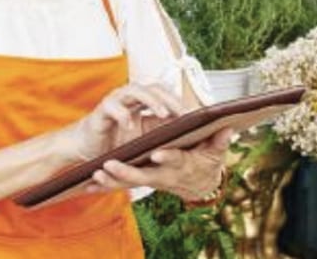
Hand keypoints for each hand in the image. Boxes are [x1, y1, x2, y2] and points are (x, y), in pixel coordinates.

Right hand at [67, 84, 186, 161]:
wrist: (87, 150)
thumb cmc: (117, 142)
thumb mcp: (144, 138)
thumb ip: (162, 132)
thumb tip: (190, 135)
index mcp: (141, 100)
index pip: (164, 92)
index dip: (180, 100)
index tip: (196, 115)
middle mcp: (129, 96)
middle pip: (154, 88)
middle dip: (171, 99)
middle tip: (185, 114)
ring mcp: (115, 101)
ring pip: (135, 91)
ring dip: (152, 101)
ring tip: (165, 114)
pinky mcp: (101, 111)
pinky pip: (112, 107)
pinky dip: (123, 115)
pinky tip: (130, 125)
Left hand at [85, 127, 233, 200]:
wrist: (199, 185)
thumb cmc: (206, 164)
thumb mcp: (215, 154)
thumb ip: (219, 143)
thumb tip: (227, 130)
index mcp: (181, 165)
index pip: (174, 160)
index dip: (167, 157)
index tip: (158, 153)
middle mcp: (164, 175)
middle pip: (142, 176)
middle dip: (124, 172)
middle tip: (107, 165)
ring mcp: (151, 179)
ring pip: (128, 182)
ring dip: (110, 180)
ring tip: (94, 173)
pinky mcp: (141, 180)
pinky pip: (122, 185)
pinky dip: (106, 185)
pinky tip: (88, 183)